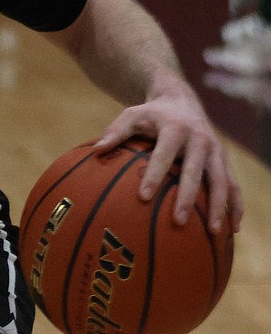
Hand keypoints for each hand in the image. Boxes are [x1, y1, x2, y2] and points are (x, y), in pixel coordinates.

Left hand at [94, 91, 242, 234]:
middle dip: (189, 197)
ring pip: (223, 181)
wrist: (182, 100)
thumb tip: (97, 150)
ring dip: (220, 207)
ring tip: (214, 233)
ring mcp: (216, 151)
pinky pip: (234, 185)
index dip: (155, 174)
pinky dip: (235, 206)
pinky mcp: (225, 161)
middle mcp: (200, 139)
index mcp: (176, 128)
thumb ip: (116, 131)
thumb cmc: (152, 114)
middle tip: (179, 222)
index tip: (143, 197)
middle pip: (196, 171)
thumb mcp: (132, 115)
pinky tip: (232, 230)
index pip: (164, 154)